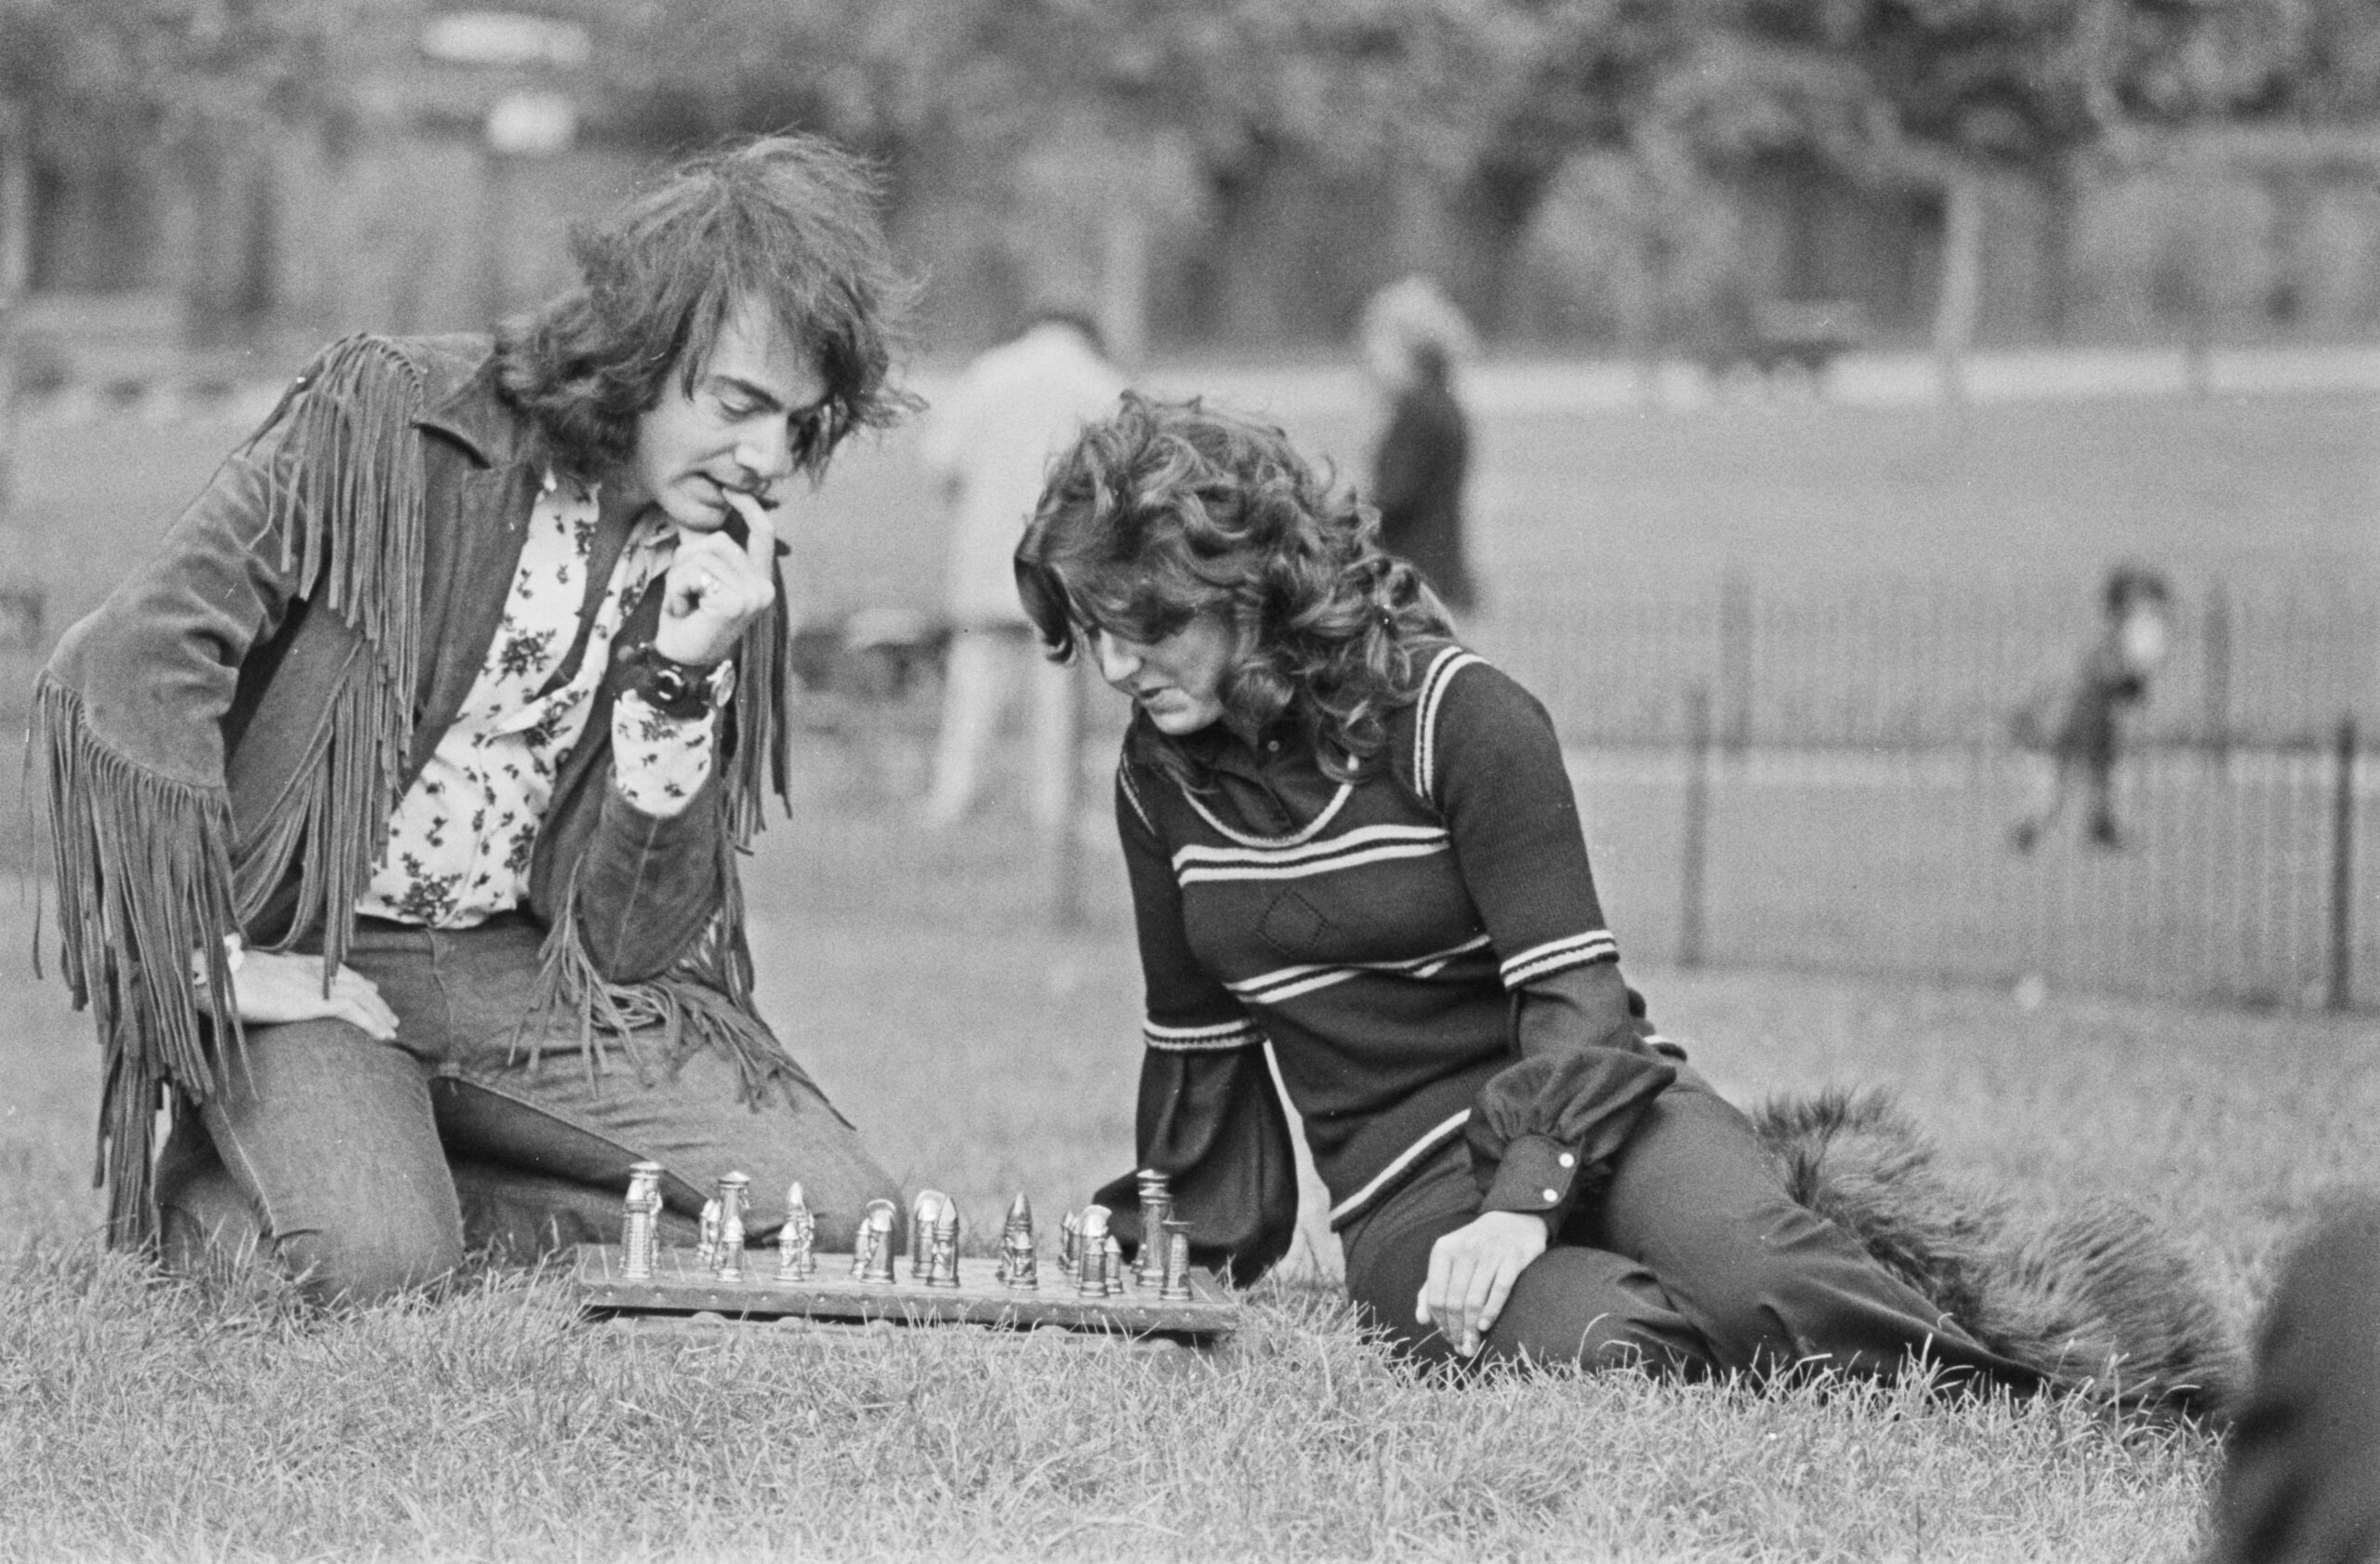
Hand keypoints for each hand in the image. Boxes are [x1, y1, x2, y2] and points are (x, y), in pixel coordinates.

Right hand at [205, 949, 399, 1040]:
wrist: (216, 977)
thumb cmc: (222, 978)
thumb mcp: (247, 975)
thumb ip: (262, 980)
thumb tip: (257, 989)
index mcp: (297, 962)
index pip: (336, 969)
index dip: (356, 980)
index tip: (371, 989)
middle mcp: (313, 970)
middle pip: (356, 983)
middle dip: (375, 1001)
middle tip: (389, 1017)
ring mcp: (316, 984)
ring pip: (362, 997)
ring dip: (380, 1015)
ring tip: (391, 1031)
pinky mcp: (315, 1001)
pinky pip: (355, 1011)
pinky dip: (373, 1023)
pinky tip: (382, 1036)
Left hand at [655, 490, 778, 665]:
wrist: (680, 662)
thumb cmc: (688, 621)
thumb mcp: (702, 580)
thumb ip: (709, 553)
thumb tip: (705, 513)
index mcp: (760, 581)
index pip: (763, 534)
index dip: (748, 507)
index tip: (729, 489)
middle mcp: (763, 588)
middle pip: (719, 541)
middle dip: (688, 559)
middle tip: (684, 592)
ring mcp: (753, 595)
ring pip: (703, 555)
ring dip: (680, 576)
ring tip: (683, 603)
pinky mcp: (735, 602)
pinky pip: (694, 572)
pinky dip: (677, 588)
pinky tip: (682, 610)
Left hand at [1417, 1209, 1549, 1357]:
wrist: (1513, 1220)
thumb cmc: (1475, 1248)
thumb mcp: (1448, 1260)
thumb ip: (1432, 1288)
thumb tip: (1421, 1320)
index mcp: (1444, 1250)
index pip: (1435, 1296)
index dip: (1440, 1322)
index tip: (1447, 1338)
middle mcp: (1465, 1249)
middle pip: (1454, 1302)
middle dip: (1457, 1331)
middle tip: (1462, 1348)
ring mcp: (1490, 1252)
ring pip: (1475, 1300)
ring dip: (1472, 1328)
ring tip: (1473, 1345)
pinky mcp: (1514, 1257)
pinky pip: (1500, 1290)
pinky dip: (1491, 1311)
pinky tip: (1485, 1326)